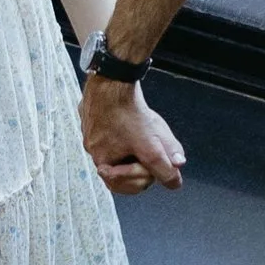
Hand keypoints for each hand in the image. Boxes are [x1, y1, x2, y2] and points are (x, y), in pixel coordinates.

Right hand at [81, 74, 186, 196]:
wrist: (114, 79)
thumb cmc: (128, 112)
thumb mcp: (151, 145)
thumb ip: (164, 167)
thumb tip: (174, 182)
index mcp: (102, 160)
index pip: (124, 185)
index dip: (143, 177)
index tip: (153, 166)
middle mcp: (92, 148)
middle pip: (121, 167)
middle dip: (139, 162)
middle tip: (151, 149)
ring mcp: (90, 130)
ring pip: (117, 146)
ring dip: (133, 144)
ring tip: (144, 132)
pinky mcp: (94, 114)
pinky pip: (111, 127)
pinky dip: (125, 127)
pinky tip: (133, 116)